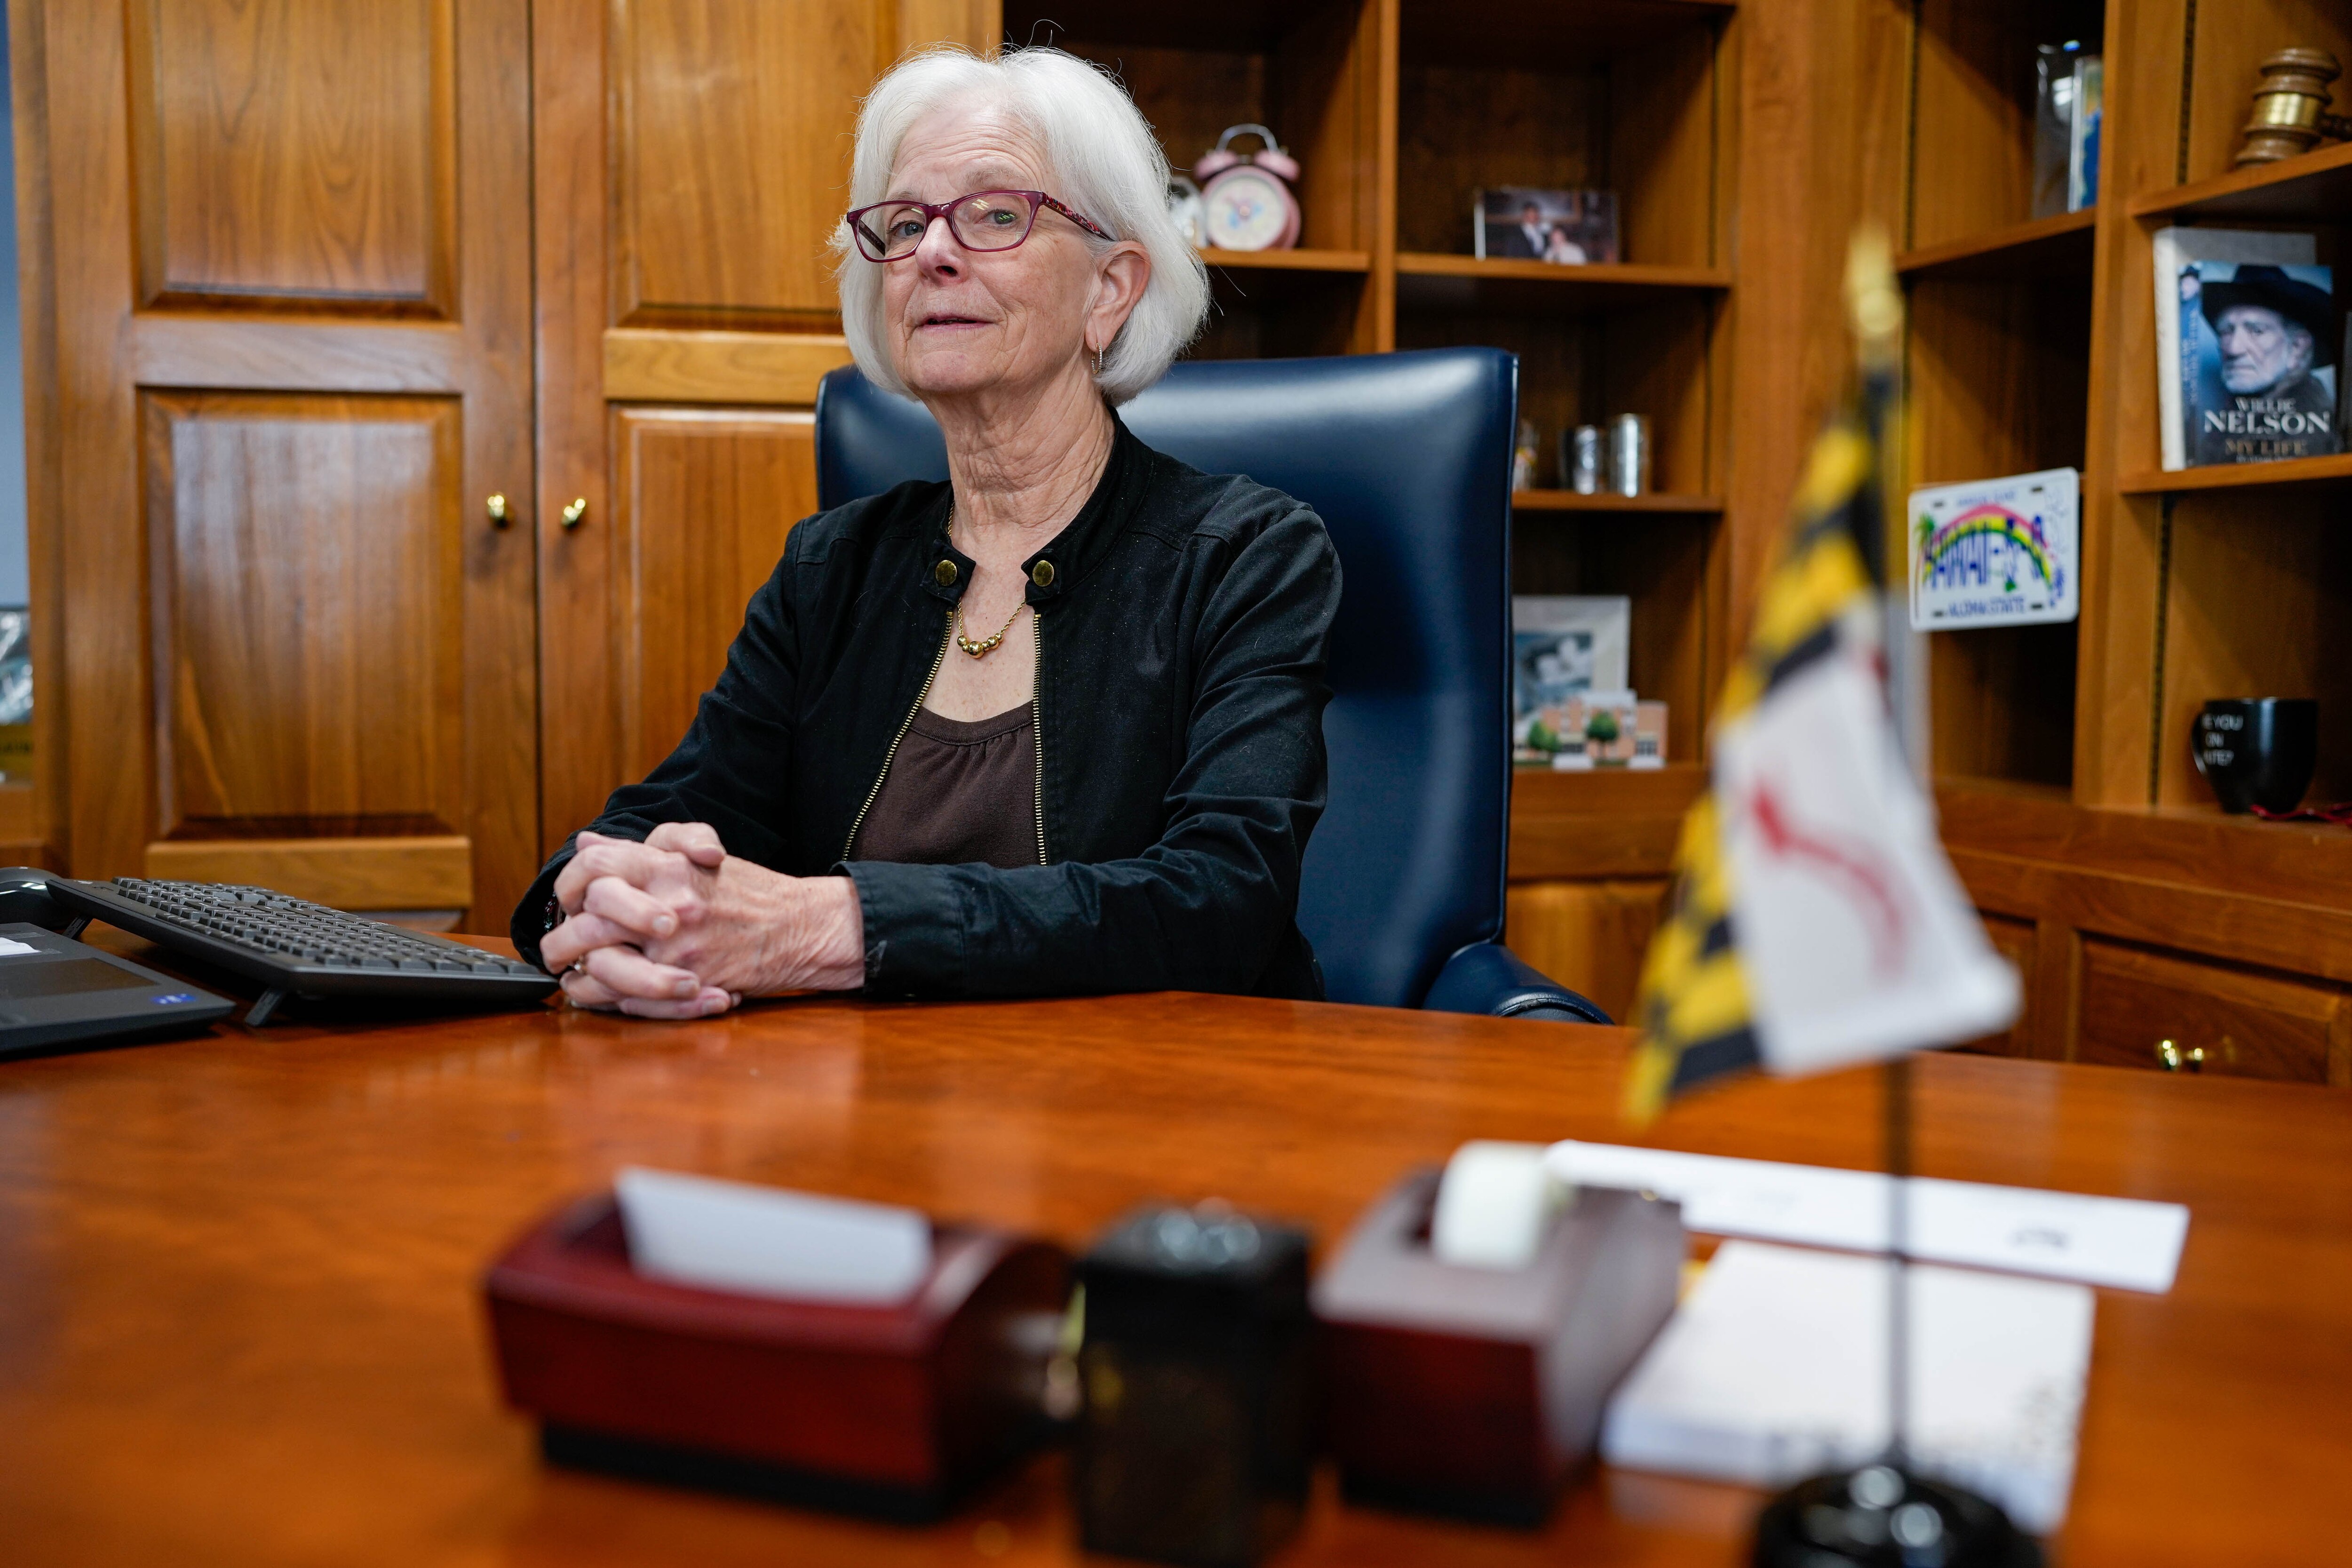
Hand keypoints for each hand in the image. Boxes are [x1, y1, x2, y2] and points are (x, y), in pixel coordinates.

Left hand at [542, 826, 862, 1016]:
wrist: (798, 928)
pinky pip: (630, 1001)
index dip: (569, 883)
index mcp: (665, 867)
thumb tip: (588, 843)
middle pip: (587, 925)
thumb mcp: (696, 852)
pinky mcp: (688, 984)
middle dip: (560, 943)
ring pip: (602, 970)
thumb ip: (642, 847)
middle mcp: (666, 906)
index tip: (566, 900)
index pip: (594, 866)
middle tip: (556, 952)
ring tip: (574, 981)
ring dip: (580, 979)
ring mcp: (676, 950)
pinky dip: (610, 1003)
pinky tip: (605, 997)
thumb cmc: (748, 891)